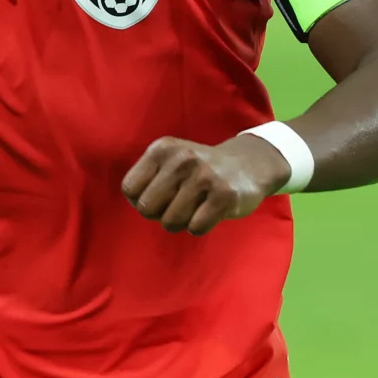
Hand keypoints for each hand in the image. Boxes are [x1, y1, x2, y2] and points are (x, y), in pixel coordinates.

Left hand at [122, 133, 292, 235]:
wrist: (248, 164)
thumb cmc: (199, 170)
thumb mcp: (169, 161)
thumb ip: (147, 180)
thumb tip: (137, 205)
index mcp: (162, 149)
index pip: (130, 189)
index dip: (141, 200)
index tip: (160, 196)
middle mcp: (181, 158)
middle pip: (147, 209)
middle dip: (160, 214)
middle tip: (178, 205)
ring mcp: (204, 176)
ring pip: (171, 222)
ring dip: (181, 222)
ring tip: (195, 207)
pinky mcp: (224, 195)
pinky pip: (196, 227)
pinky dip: (200, 226)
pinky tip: (209, 212)